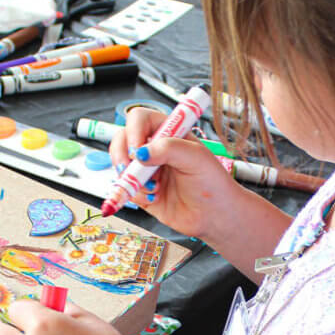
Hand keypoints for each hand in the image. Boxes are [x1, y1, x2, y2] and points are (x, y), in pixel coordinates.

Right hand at [109, 107, 241, 239]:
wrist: (214, 215)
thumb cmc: (212, 183)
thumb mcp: (196, 158)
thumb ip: (169, 148)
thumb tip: (141, 152)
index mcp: (168, 132)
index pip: (140, 119)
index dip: (133, 131)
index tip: (137, 150)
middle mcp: (154, 148)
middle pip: (122, 140)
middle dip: (122, 156)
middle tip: (130, 169)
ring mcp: (146, 169)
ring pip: (120, 166)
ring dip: (132, 178)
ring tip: (154, 187)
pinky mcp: (141, 190)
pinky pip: (125, 188)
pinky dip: (135, 194)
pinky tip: (154, 198)